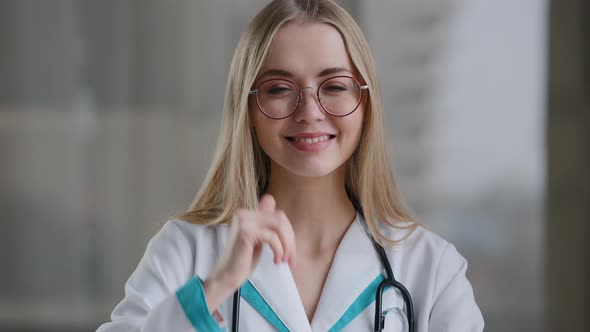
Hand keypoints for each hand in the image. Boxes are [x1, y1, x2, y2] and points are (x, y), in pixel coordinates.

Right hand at [203, 194, 295, 310]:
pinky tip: (275, 261)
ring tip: (283, 260)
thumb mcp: (258, 240)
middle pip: (281, 219)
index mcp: (247, 214)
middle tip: (290, 259)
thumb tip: (271, 199)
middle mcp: (244, 213)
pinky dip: (279, 250)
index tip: (290, 249)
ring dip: (286, 246)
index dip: (289, 232)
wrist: (227, 276)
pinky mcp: (245, 233)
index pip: (278, 215)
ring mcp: (244, 221)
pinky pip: (272, 238)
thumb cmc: (243, 261)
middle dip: (290, 240)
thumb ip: (265, 223)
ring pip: (279, 227)